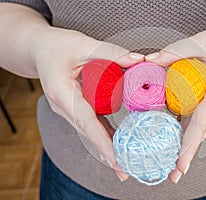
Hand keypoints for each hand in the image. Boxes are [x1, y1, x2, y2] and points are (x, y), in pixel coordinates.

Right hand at [30, 26, 143, 180]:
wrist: (39, 49)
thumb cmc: (57, 45)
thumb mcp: (83, 44)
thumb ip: (111, 53)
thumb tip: (139, 61)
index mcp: (61, 92)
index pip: (85, 121)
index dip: (101, 141)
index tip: (115, 159)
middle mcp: (63, 106)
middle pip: (88, 133)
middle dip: (106, 152)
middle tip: (124, 170)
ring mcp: (67, 110)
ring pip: (89, 131)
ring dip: (106, 147)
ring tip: (124, 163)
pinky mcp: (74, 108)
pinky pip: (90, 124)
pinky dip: (103, 134)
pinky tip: (117, 143)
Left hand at [146, 17, 205, 182]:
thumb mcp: (204, 41)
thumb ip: (176, 51)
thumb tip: (148, 60)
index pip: (203, 122)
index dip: (190, 145)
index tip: (180, 167)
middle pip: (202, 133)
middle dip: (187, 154)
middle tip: (173, 175)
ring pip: (203, 129)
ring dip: (189, 146)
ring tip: (173, 164)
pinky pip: (204, 120)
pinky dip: (191, 132)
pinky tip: (178, 138)